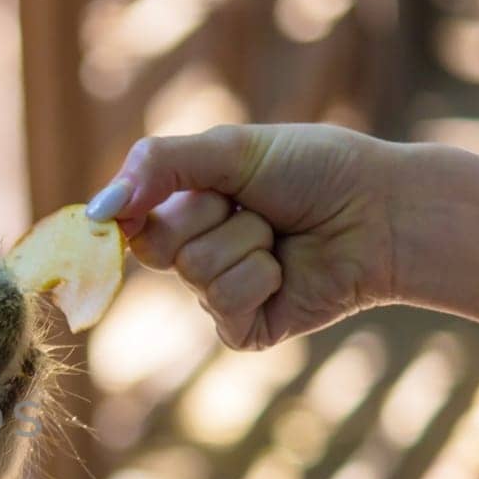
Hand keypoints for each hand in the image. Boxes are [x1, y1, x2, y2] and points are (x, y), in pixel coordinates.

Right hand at [86, 124, 401, 349]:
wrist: (384, 212)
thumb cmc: (318, 171)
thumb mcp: (231, 150)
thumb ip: (158, 165)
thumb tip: (95, 210)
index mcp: (188, 208)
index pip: (129, 217)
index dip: (127, 212)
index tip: (123, 210)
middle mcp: (196, 253)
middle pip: (158, 244)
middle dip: (210, 214)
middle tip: (254, 203)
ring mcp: (219, 294)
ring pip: (196, 271)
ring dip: (246, 242)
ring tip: (280, 235)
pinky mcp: (245, 328)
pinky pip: (224, 305)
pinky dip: (260, 277)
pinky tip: (287, 270)